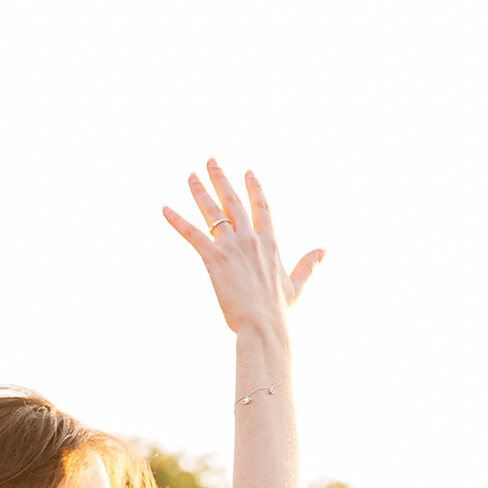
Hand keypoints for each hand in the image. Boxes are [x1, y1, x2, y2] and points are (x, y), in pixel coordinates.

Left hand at [163, 161, 322, 343]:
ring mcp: (232, 246)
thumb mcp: (296, 285)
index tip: (247, 170)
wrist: (264, 326)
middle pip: (233, 200)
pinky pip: (192, 233)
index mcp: (270, 243)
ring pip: (212, 211)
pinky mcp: (214, 258)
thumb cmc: (280, 312)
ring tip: (190, 175)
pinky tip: (164, 208)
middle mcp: (251, 239)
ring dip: (199, 191)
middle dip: (221, 178)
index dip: (254, 188)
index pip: (261, 207)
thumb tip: (323, 250)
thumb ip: (307, 265)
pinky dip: (177, 220)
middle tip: (210, 160)